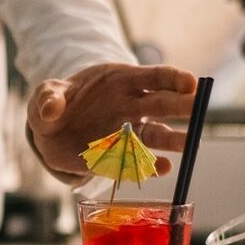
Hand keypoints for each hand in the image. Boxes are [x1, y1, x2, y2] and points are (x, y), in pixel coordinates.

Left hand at [26, 63, 196, 176]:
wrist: (49, 131)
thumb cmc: (55, 102)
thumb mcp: (46, 94)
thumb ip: (48, 97)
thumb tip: (50, 109)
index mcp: (122, 81)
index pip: (155, 76)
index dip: (174, 78)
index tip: (191, 83)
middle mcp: (132, 106)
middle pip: (163, 104)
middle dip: (181, 106)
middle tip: (197, 109)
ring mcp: (126, 133)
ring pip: (155, 135)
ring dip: (173, 139)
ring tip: (190, 144)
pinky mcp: (116, 157)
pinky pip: (136, 162)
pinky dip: (149, 166)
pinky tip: (162, 168)